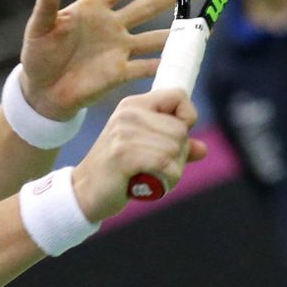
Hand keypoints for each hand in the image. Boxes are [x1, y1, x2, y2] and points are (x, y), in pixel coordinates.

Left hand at [18, 0, 198, 118]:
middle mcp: (111, 26)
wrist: (42, 91)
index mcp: (92, 8)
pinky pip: (145, 66)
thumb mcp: (38, 29)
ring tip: (198, 25)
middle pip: (145, 7)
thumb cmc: (38, 56)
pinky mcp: (119, 72)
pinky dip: (161, 64)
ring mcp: (118, 49)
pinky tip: (179, 60)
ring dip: (174, 32)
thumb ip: (46, 8)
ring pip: (152, 36)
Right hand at [70, 90, 205, 221]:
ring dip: (173, 170)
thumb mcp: (145, 152)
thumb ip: (173, 147)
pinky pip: (166, 164)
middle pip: (181, 128)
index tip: (175, 138)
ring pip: (176, 148)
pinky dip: (168, 180)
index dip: (187, 117)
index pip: (178, 95)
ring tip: (153, 176)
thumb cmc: (117, 171)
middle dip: (179, 154)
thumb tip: (202, 149)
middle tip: (159, 167)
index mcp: (133, 105)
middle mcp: (129, 114)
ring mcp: (124, 133)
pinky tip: (154, 185)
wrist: (84, 191)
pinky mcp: (123, 154)